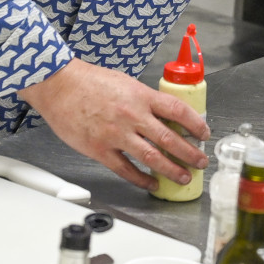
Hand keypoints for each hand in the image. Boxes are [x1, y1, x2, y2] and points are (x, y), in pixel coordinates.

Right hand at [18, 58, 210, 189]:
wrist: (59, 86)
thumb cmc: (89, 81)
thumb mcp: (125, 82)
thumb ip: (144, 99)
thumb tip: (163, 115)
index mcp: (140, 95)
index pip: (178, 110)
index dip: (196, 124)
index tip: (204, 134)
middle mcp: (132, 115)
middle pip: (170, 139)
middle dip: (190, 154)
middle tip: (201, 162)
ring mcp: (116, 134)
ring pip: (152, 158)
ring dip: (172, 170)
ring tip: (184, 177)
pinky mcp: (100, 149)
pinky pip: (126, 170)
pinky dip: (142, 179)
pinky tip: (152, 183)